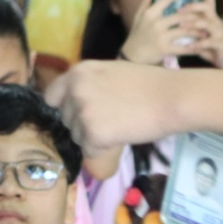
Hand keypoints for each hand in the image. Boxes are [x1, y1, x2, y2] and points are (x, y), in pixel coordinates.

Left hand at [46, 60, 187, 149]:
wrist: (171, 97)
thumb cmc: (149, 84)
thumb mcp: (109, 72)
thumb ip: (89, 84)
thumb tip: (75, 101)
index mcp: (77, 72)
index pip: (51, 96)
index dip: (64, 108)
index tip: (78, 115)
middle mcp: (74, 90)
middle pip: (65, 118)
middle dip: (82, 124)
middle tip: (110, 121)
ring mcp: (82, 112)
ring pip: (76, 136)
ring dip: (93, 138)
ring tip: (119, 128)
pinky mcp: (93, 133)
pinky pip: (89, 150)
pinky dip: (102, 151)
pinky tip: (120, 138)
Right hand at [123, 0, 222, 66]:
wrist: (133, 54)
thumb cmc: (137, 34)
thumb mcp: (139, 16)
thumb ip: (146, 1)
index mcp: (150, 13)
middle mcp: (156, 23)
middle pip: (180, 16)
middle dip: (195, 16)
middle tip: (206, 15)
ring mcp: (160, 36)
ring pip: (184, 31)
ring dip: (197, 31)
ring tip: (206, 31)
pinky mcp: (165, 48)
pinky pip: (183, 47)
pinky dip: (193, 47)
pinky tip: (201, 47)